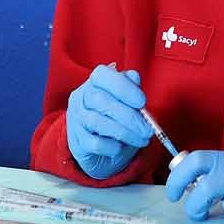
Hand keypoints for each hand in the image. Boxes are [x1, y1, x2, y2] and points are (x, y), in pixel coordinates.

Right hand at [66, 65, 151, 179]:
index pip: (102, 75)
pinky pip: (95, 143)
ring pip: (98, 122)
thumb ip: (131, 87)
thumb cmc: (117, 116)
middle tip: (147, 129)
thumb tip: (134, 78)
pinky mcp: (76, 141)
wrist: (102, 146)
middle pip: (101, 100)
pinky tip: (120, 147)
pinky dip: (112, 147)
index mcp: (95, 82)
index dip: (123, 87)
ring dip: (124, 133)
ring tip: (140, 140)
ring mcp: (76, 119)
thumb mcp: (127, 99)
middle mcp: (81, 97)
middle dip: (129, 116)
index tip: (142, 102)